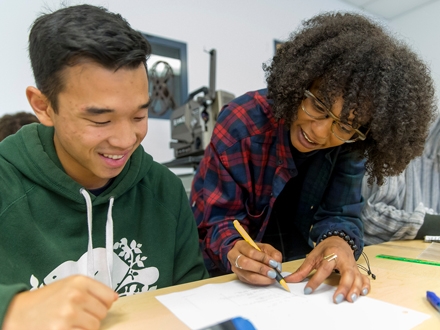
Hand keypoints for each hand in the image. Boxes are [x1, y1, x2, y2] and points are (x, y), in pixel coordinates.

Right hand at [2, 275, 118, 329]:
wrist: (19, 313)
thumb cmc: (46, 300)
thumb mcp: (69, 285)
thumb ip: (92, 289)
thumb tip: (114, 298)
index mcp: (80, 281)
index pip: (109, 297)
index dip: (103, 304)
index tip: (93, 306)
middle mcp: (76, 295)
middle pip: (102, 313)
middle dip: (92, 316)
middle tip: (76, 315)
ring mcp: (69, 313)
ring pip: (95, 326)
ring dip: (85, 327)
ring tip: (70, 322)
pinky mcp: (62, 329)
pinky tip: (66, 328)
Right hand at [227, 240, 282, 285]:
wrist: (245, 254)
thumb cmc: (256, 250)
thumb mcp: (265, 247)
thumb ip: (273, 253)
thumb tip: (277, 265)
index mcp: (240, 246)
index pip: (251, 252)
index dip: (263, 258)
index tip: (274, 263)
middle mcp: (234, 257)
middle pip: (245, 264)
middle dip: (261, 269)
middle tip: (273, 273)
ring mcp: (236, 269)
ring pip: (248, 276)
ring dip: (263, 278)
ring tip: (272, 277)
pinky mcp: (239, 277)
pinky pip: (250, 282)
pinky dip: (261, 282)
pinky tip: (268, 280)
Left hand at [284, 236, 369, 303]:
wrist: (338, 240)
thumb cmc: (325, 249)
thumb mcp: (313, 256)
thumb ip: (302, 270)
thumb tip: (289, 279)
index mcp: (331, 254)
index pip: (324, 269)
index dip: (315, 280)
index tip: (308, 290)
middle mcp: (344, 260)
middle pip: (347, 274)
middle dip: (343, 287)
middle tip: (336, 299)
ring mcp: (353, 266)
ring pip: (357, 278)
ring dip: (355, 289)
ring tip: (349, 299)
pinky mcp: (358, 270)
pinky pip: (364, 279)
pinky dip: (365, 286)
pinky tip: (362, 293)